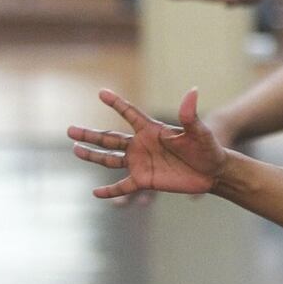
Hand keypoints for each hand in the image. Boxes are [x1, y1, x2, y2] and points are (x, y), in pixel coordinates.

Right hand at [68, 88, 228, 197]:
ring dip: (92, 156)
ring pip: (110, 159)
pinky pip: (122, 186)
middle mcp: (142, 145)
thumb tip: (193, 91)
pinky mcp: (145, 180)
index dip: (116, 103)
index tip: (101, 92)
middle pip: (110, 138)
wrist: (213, 172)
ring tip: (75, 150)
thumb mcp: (199, 131)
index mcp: (152, 130)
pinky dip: (109, 191)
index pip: (130, 113)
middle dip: (90, 134)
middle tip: (69, 130)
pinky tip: (95, 193)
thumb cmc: (208, 148)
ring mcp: (141, 163)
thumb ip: (190, 114)